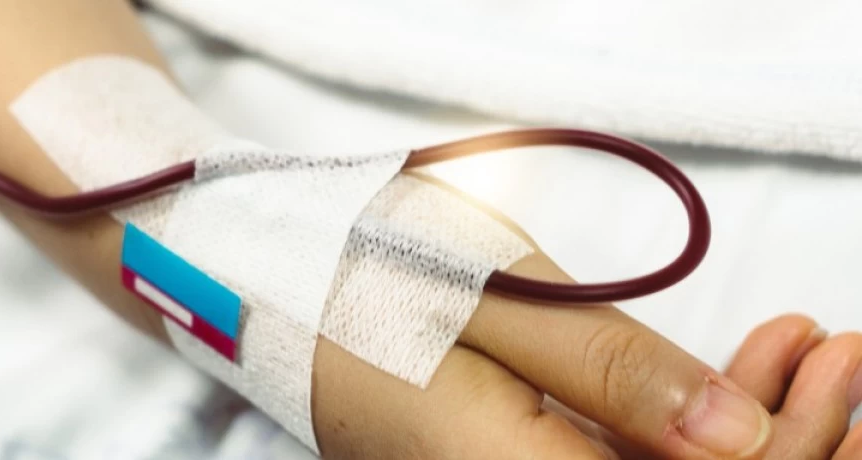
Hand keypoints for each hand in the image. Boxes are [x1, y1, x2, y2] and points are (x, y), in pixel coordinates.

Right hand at [312, 176, 859, 458]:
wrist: (268, 277)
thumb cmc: (365, 268)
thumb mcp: (497, 296)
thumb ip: (618, 372)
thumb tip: (740, 440)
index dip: (788, 452)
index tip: (831, 369)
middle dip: (784, 442)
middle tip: (834, 352)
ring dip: (737, 429)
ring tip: (792, 348)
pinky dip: (675, 422)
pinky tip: (720, 372)